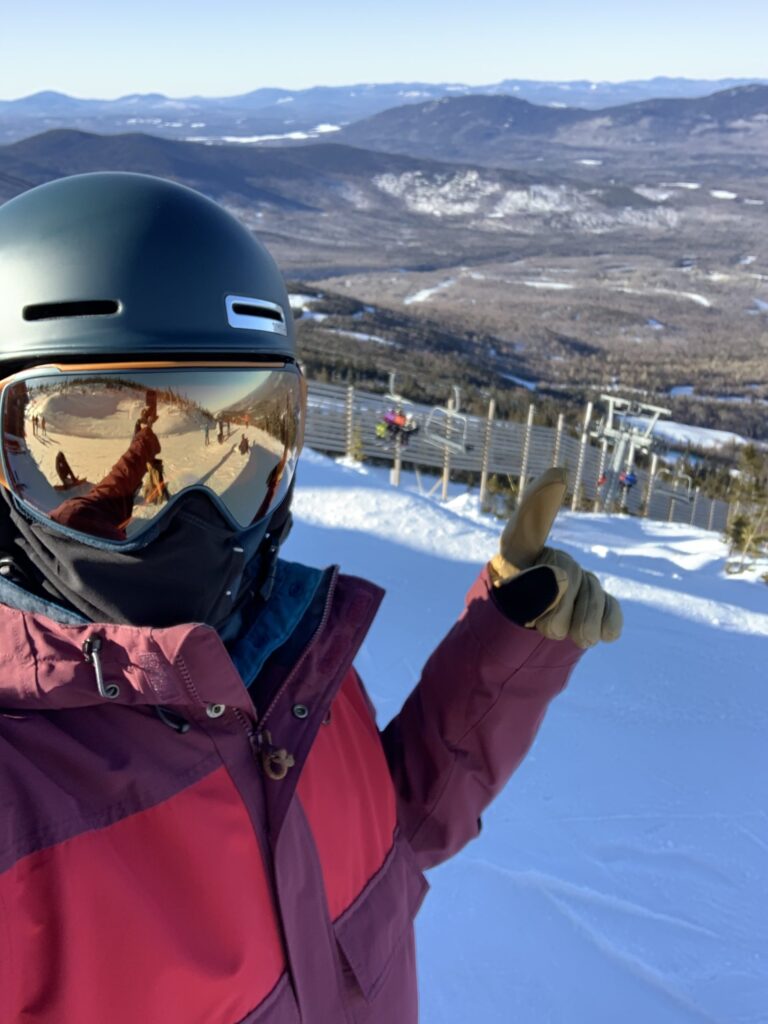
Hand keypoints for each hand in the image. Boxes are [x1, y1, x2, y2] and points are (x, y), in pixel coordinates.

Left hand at [488, 469, 621, 648]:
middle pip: (568, 571)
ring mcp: (574, 583)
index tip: (558, 474)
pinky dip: (607, 622)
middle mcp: (549, 563)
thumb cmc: (497, 627)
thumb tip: (563, 576)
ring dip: (586, 620)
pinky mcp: (593, 606)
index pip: (528, 526)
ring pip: (592, 590)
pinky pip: (610, 607)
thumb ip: (530, 589)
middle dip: (562, 606)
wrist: (512, 656)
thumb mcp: (505, 609)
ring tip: (573, 639)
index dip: (542, 500)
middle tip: (548, 631)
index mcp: (517, 557)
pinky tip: (600, 635)